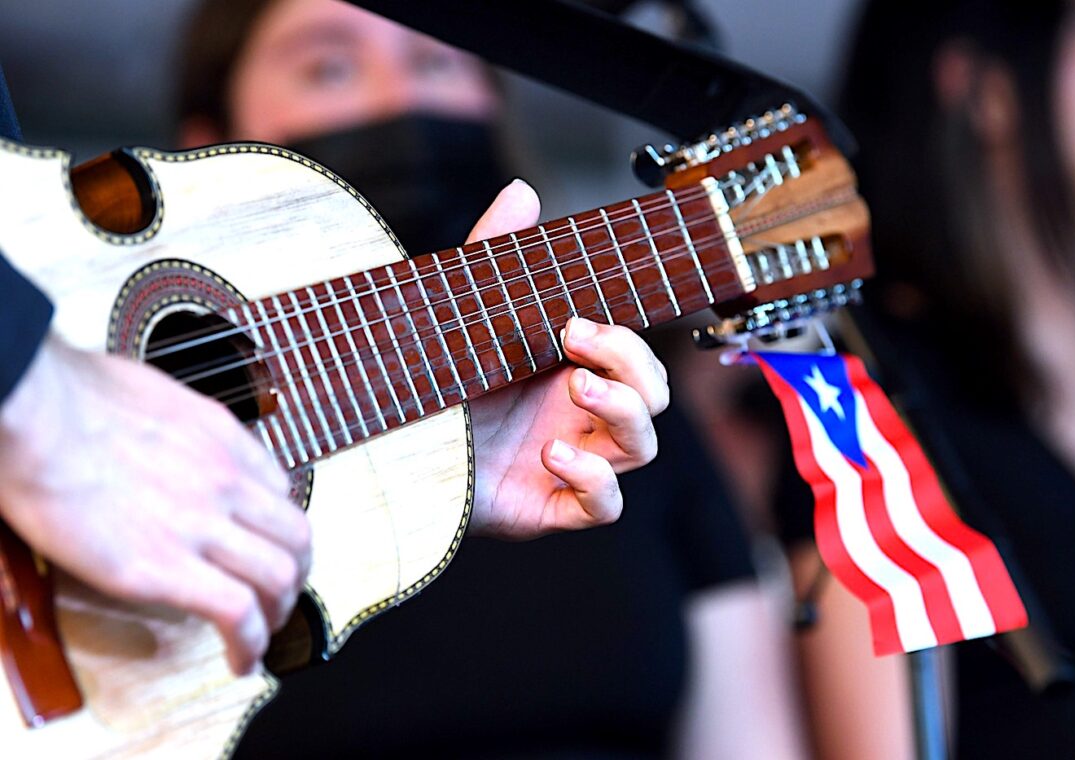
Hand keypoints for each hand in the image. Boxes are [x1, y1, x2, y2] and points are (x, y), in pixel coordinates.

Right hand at [0, 335, 310, 674]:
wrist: (34, 412)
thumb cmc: (67, 394)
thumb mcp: (147, 392)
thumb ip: (172, 423)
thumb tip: (160, 435)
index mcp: (220, 438)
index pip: (279, 489)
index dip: (276, 527)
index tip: (263, 546)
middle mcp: (226, 480)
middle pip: (295, 537)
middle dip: (294, 574)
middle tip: (277, 598)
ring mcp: (202, 525)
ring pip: (279, 577)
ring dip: (278, 614)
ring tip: (261, 636)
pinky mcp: (165, 567)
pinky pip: (236, 612)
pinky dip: (250, 643)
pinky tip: (240, 659)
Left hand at [466, 180, 668, 537]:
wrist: (381, 441)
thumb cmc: (431, 378)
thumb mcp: (462, 312)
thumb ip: (495, 253)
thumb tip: (523, 191)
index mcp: (570, 372)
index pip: (635, 358)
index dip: (627, 343)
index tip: (580, 320)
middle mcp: (578, 417)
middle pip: (651, 398)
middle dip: (631, 367)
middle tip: (575, 342)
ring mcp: (570, 463)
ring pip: (640, 446)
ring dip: (623, 414)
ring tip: (574, 390)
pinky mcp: (549, 506)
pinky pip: (604, 506)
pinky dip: (595, 482)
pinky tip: (553, 456)